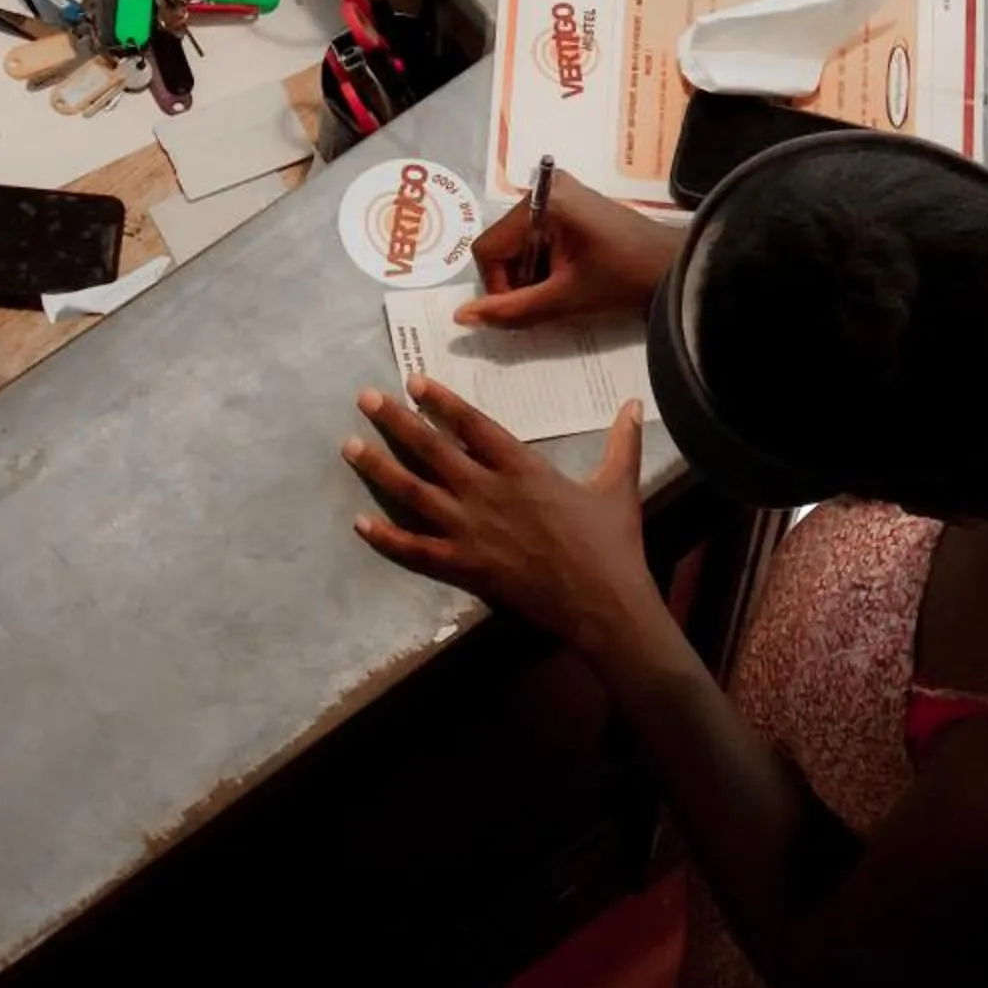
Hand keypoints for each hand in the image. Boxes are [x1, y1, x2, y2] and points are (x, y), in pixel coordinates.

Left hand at [345, 379, 658, 656]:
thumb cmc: (611, 544)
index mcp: (522, 468)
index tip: (412, 381)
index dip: (441, 401)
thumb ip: (621, 442)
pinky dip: (386, 538)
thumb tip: (637, 402)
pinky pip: (417, 551)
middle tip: (365, 398)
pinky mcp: (466, 569)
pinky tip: (360, 524)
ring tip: (350, 447)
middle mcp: (489, 492)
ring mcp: (472, 532)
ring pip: (415, 493)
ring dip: (380, 469)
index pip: (472, 425)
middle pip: (432, 450)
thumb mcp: (618, 486)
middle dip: (395, 422)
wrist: (603, 605)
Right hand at [459, 169, 679, 331]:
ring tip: (563, 288)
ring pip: (518, 242)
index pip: (488, 249)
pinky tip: (569, 275)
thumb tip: (461, 318)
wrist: (674, 266)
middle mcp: (545, 187)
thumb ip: (511, 310)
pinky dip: (544, 261)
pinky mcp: (570, 202)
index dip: (498, 287)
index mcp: (543, 202)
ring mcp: (559, 192)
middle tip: (550, 299)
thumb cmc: (623, 279)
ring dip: (531, 273)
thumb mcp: (564, 298)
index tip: (528, 308)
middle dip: (517, 279)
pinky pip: (536, 235)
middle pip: (502, 244)